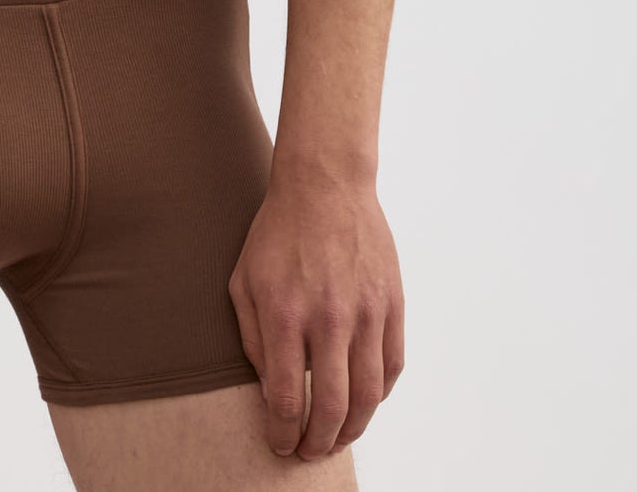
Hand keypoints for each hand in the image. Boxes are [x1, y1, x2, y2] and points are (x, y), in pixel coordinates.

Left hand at [228, 169, 404, 459]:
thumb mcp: (244, 282)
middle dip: (318, 443)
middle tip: (309, 451)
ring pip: (369, 396)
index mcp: (285, 312)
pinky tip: (363, 401)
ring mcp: (366, 311)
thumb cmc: (278, 233)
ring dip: (353, 429)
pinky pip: (392, 366)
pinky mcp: (392, 303)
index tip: (280, 444)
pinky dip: (379, 394)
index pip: (287, 397)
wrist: (325, 185)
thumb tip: (271, 391)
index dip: (283, 433)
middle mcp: (328, 316)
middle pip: (332, 407)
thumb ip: (254, 340)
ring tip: (337, 437)